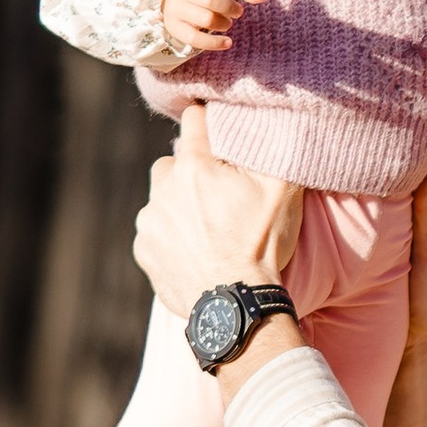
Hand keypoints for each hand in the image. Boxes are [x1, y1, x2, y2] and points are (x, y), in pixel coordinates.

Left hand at [135, 111, 303, 316]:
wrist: (236, 306)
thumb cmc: (261, 246)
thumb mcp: (282, 193)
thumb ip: (274, 151)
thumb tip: (274, 124)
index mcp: (194, 165)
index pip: (194, 120)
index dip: (208, 121)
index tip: (215, 128)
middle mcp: (163, 188)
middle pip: (171, 163)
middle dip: (189, 172)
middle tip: (216, 195)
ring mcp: (150, 222)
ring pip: (160, 200)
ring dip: (178, 207)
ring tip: (207, 230)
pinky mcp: (144, 251)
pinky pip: (154, 234)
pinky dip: (169, 238)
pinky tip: (194, 252)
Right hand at [158, 0, 270, 53]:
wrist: (177, 4)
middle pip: (210, 0)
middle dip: (230, 8)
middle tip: (238, 11)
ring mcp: (175, 8)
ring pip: (206, 20)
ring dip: (224, 23)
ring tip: (227, 22)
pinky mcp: (174, 27)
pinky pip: (196, 39)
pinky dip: (215, 43)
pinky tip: (228, 42)